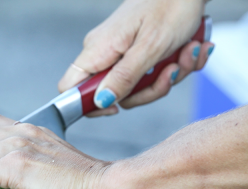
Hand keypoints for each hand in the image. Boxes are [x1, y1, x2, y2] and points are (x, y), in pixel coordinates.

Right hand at [58, 0, 212, 116]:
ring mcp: (121, 53)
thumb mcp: (150, 47)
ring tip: (188, 52)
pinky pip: (151, 73)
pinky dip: (176, 64)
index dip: (88, 104)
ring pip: (137, 86)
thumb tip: (101, 102)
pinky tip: (190, 48)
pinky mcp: (138, 51)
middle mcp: (104, 53)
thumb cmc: (171, 4)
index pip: (70, 88)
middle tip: (171, 72)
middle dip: (149, 89)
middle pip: (112, 94)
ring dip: (169, 75)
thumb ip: (124, 78)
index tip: (115, 107)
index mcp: (97, 50)